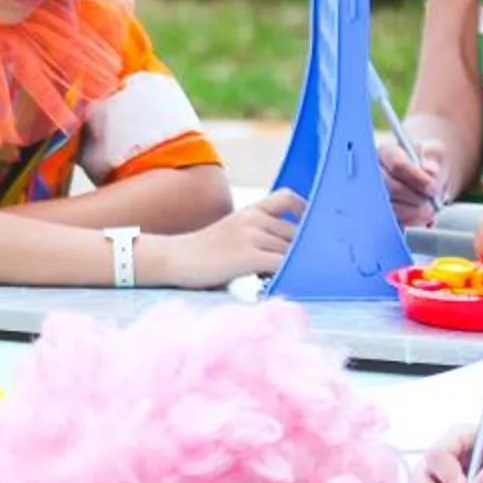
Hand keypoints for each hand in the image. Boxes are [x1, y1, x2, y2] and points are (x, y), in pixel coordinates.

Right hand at [157, 189, 302, 286]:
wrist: (172, 258)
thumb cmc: (200, 254)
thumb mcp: (231, 233)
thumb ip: (257, 237)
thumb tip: (284, 257)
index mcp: (249, 210)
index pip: (288, 198)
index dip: (304, 211)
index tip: (310, 229)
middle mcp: (253, 218)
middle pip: (296, 232)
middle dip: (301, 250)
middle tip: (295, 268)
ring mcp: (251, 236)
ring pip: (291, 250)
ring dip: (294, 266)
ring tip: (281, 280)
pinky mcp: (247, 256)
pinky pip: (282, 264)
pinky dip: (287, 275)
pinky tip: (278, 284)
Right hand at [376, 133, 448, 226]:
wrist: (421, 176)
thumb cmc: (426, 161)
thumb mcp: (434, 152)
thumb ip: (433, 157)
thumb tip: (430, 170)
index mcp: (385, 152)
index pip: (398, 165)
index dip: (418, 179)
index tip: (433, 188)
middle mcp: (372, 172)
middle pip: (391, 189)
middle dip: (416, 198)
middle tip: (433, 203)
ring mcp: (371, 195)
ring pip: (389, 209)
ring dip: (414, 214)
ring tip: (429, 211)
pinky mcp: (377, 214)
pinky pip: (391, 224)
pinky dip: (409, 224)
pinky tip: (421, 219)